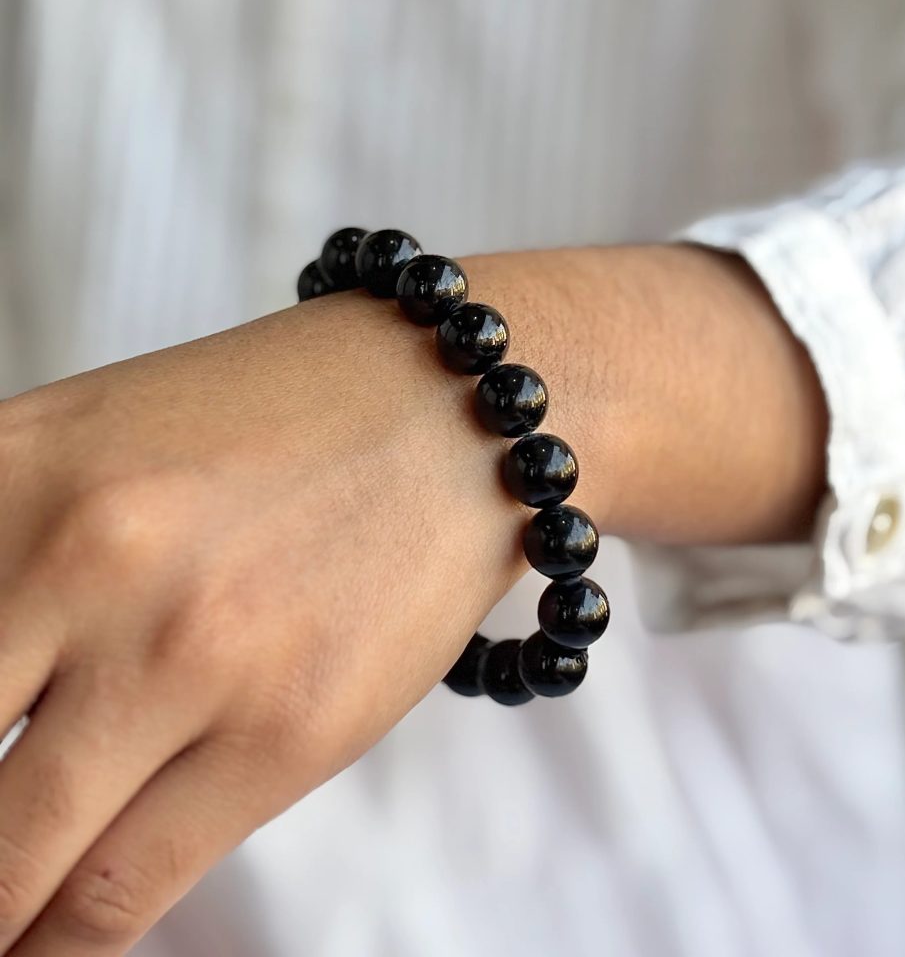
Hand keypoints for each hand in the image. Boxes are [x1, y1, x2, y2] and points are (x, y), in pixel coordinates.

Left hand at [0, 245, 825, 953]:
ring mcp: (188, 654)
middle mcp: (81, 559)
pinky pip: (118, 893)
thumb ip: (2, 567)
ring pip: (9, 867)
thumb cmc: (281, 424)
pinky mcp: (286, 732)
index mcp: (10, 472)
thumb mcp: (100, 450)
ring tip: (4, 922)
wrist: (450, 411)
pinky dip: (61, 943)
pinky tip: (52, 942)